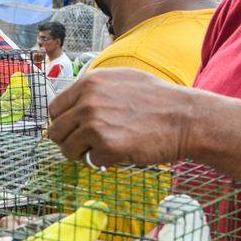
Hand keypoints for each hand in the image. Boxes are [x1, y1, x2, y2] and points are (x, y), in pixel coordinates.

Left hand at [47, 69, 193, 168]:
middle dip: (67, 141)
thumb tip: (71, 105)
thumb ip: (93, 89)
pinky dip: (102, 161)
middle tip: (84, 145)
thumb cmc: (158, 100)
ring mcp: (95, 125)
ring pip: (67, 149)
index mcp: (89, 84)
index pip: (53, 109)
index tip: (72, 129)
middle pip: (55, 132)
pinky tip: (119, 152)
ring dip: (81, 154)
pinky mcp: (106, 147)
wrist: (187, 118)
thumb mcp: (122, 79)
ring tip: (101, 149)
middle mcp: (87, 103)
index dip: (62, 122)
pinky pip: (90, 161)